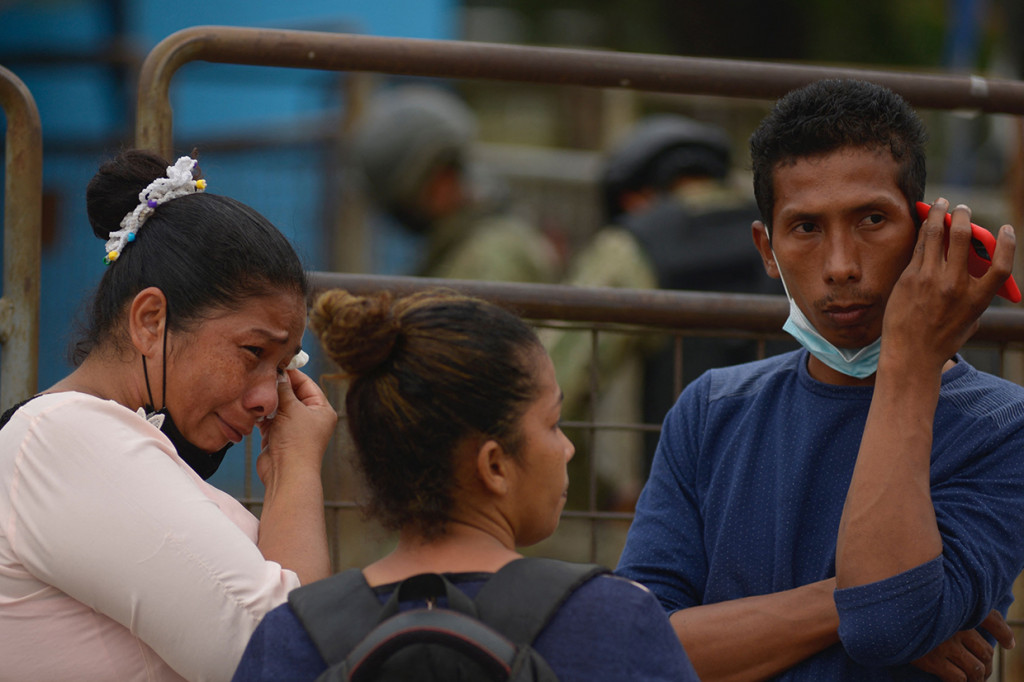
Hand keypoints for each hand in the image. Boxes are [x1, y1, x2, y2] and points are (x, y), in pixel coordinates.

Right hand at [256, 369, 336, 486]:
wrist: (287, 474)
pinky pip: (268, 418)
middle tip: (261, 377)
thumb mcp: (292, 409)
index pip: (306, 383)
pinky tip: (253, 407)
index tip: (274, 364)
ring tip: (256, 392)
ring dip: (268, 400)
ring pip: (278, 405)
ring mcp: (293, 426)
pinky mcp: (277, 435)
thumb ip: (284, 389)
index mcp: (321, 409)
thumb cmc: (297, 443)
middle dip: (276, 387)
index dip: (290, 373)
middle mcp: (309, 417)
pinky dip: (261, 413)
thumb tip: (278, 372)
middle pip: (291, 393)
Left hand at [882, 200, 1014, 373]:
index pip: (1000, 265)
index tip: (1005, 229)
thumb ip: (975, 294)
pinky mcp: (909, 277)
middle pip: (965, 238)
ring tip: (941, 204)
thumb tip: (973, 266)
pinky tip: (925, 223)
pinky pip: (919, 246)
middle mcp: (955, 285)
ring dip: (940, 214)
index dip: (1006, 244)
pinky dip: (924, 231)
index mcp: (977, 299)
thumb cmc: (942, 339)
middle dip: (964, 217)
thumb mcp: (970, 319)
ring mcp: (930, 279)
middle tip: (962, 209)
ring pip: (936, 235)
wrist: (909, 354)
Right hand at [911, 610, 1014, 681]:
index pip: (991, 618)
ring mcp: (944, 645)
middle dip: (987, 664)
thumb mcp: (925, 604)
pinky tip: (955, 680)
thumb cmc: (902, 611)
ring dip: (977, 677)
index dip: (1004, 633)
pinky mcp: (932, 661)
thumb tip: (966, 621)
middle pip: (985, 651)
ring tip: (973, 679)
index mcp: (955, 609)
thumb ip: (943, 609)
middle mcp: (954, 627)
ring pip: (975, 668)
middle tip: (982, 670)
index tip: (1009, 644)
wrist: (879, 622)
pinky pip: (958, 678)